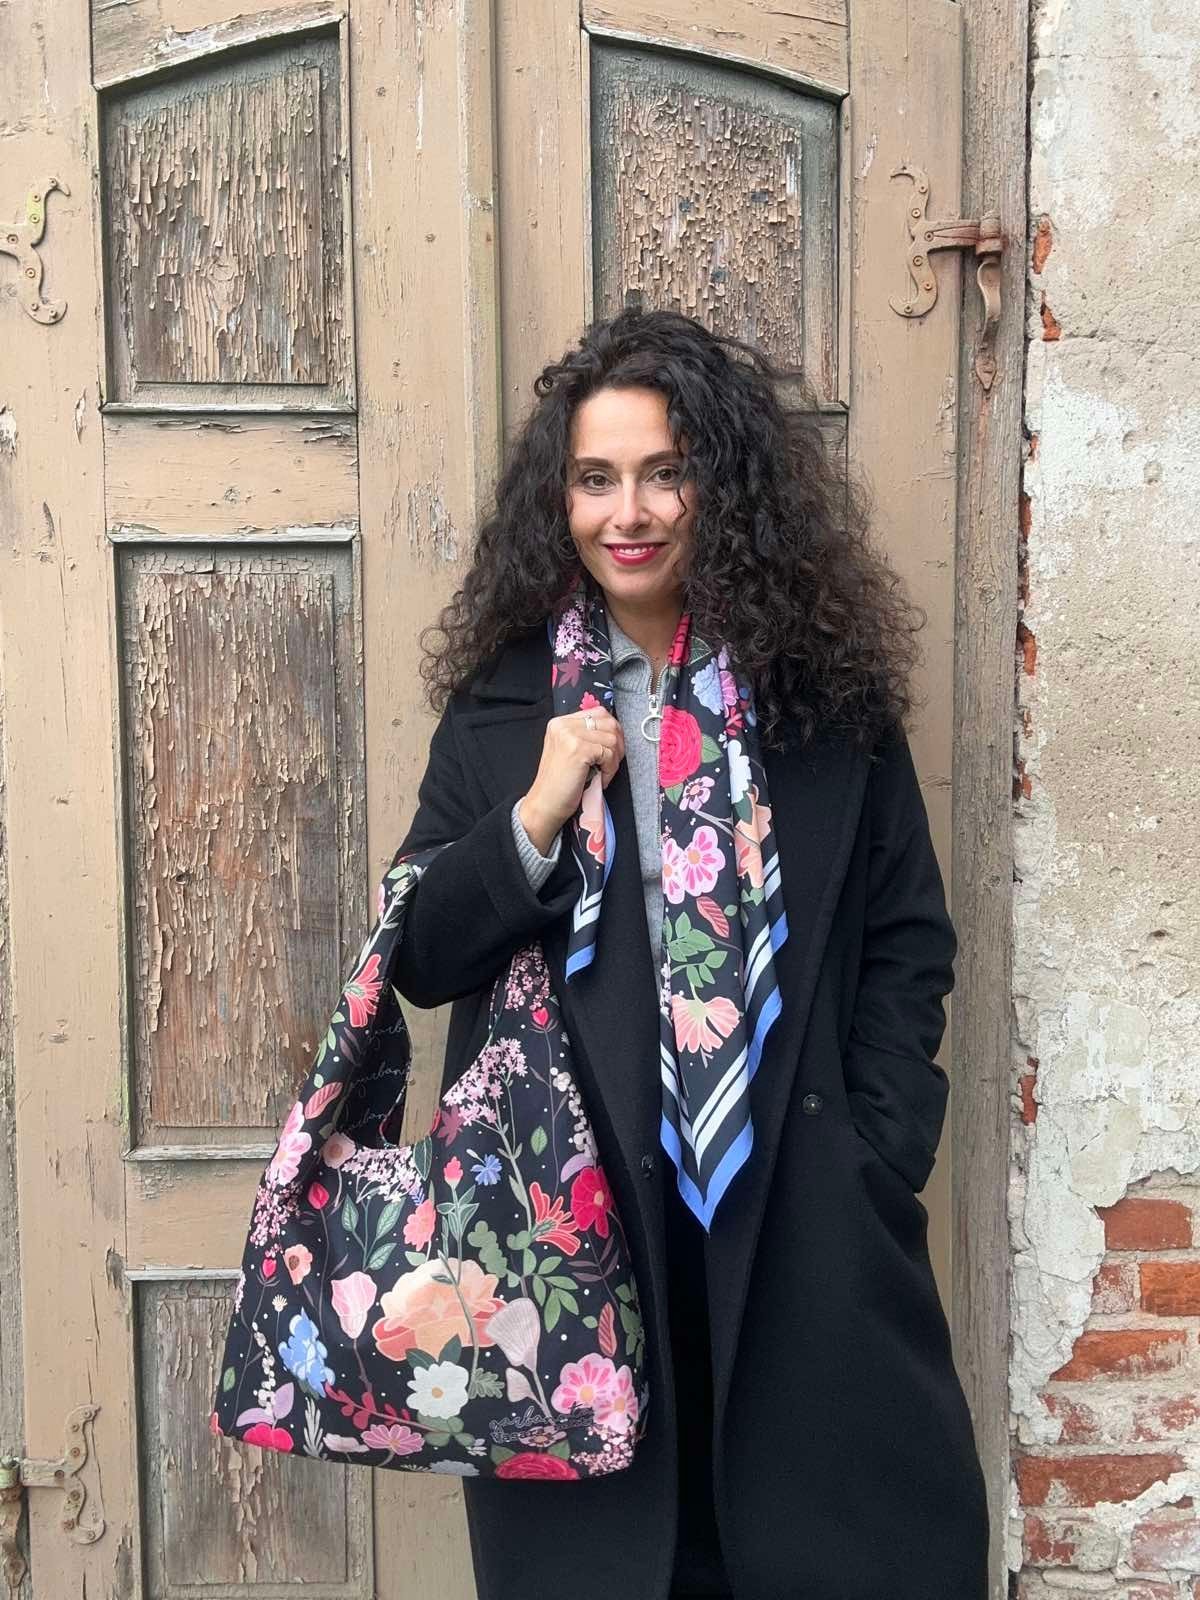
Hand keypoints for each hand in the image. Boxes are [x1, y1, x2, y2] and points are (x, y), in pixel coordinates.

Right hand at [518, 707, 624, 852]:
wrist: (545, 805)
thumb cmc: (558, 784)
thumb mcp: (568, 751)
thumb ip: (585, 737)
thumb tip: (614, 732)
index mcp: (560, 723)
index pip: (599, 713)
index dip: (612, 731)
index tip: (612, 749)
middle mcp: (563, 725)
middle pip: (609, 723)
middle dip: (617, 744)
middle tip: (611, 763)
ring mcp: (570, 735)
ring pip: (612, 738)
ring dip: (614, 760)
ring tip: (603, 773)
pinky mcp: (579, 749)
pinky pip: (609, 754)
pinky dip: (610, 769)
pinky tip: (600, 779)